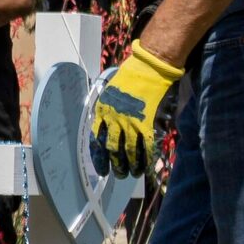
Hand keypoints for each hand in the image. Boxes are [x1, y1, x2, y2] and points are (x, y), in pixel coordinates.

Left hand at [90, 44, 184, 178]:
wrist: (147, 69)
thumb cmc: (130, 78)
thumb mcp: (111, 94)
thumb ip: (110, 112)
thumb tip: (113, 129)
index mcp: (102, 112)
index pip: (97, 140)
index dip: (99, 157)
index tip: (101, 168)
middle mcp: (113, 120)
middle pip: (112, 148)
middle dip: (116, 164)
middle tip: (119, 174)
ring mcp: (129, 122)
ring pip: (128, 150)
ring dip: (131, 164)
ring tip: (133, 173)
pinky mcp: (146, 122)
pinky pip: (146, 145)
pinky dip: (147, 158)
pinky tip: (147, 167)